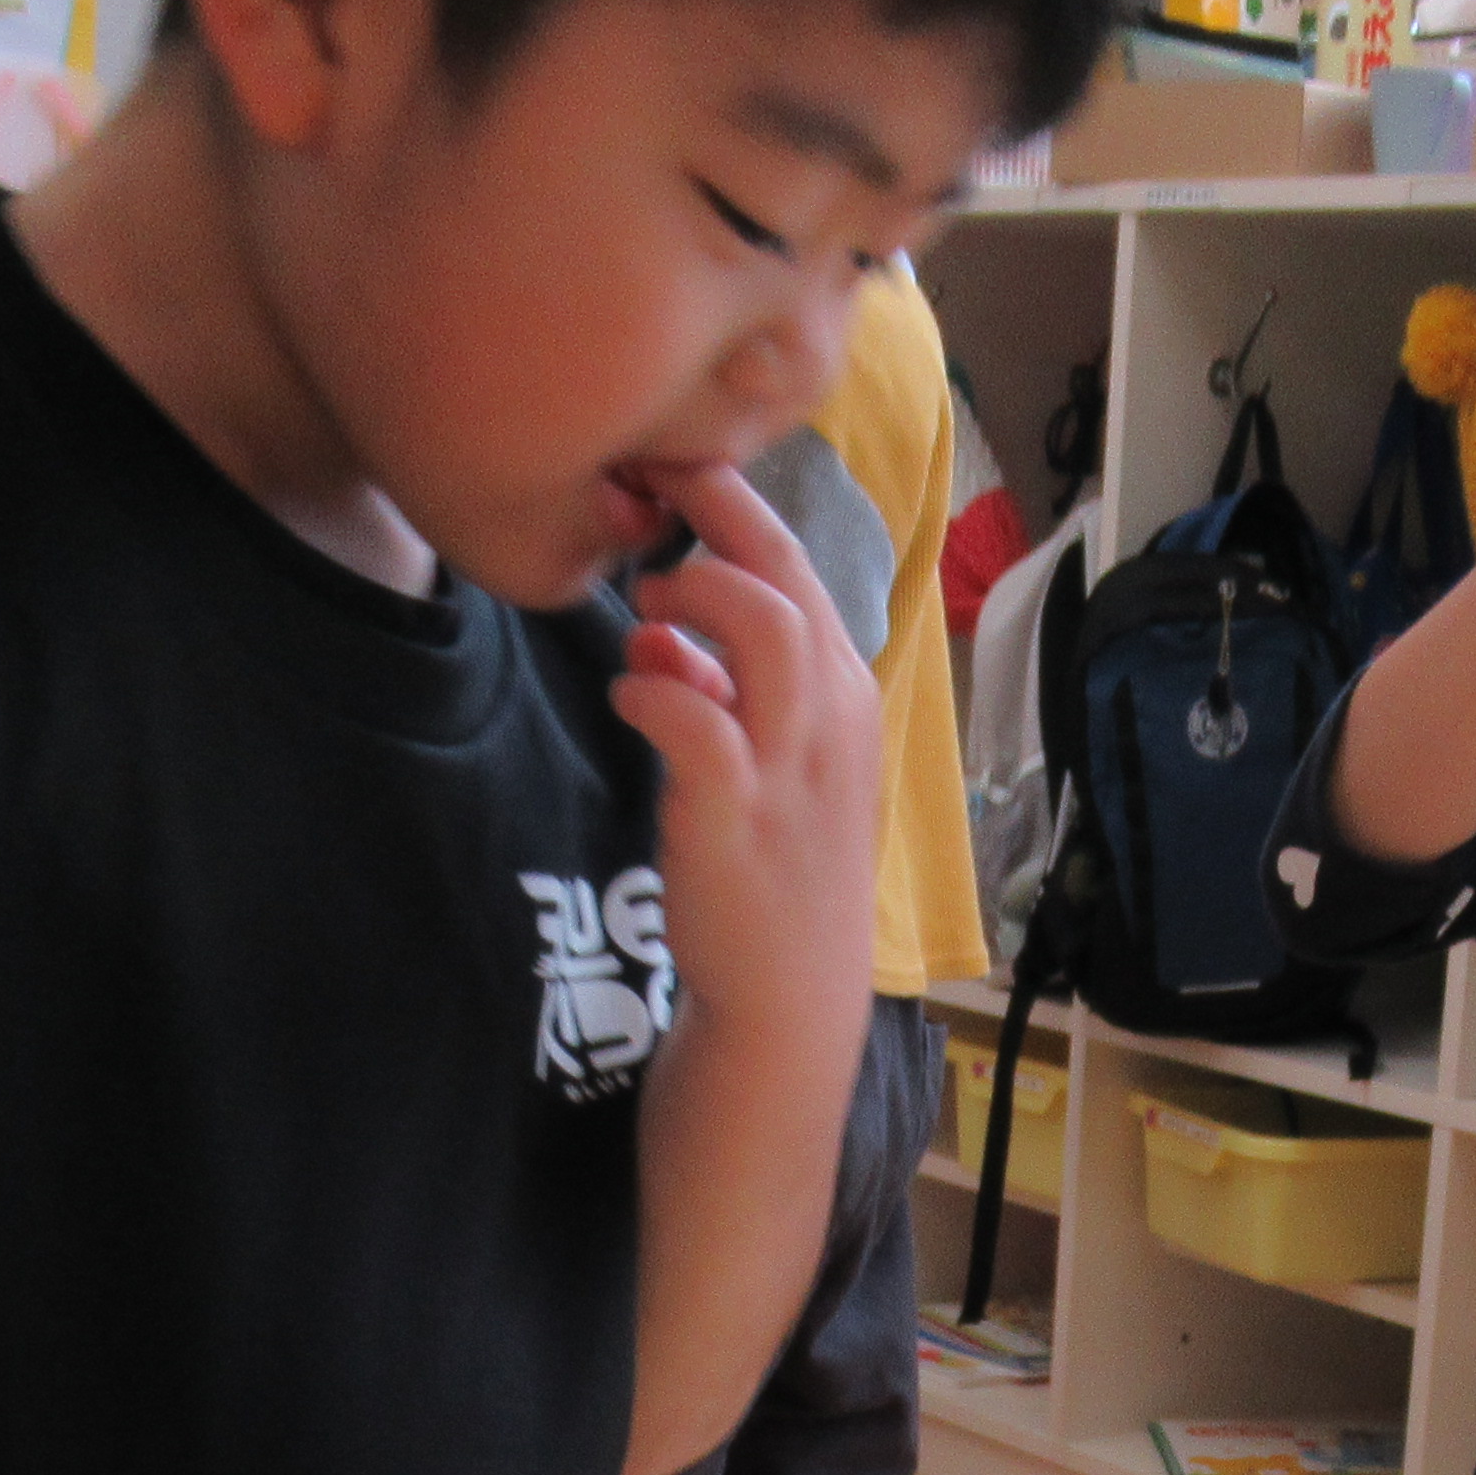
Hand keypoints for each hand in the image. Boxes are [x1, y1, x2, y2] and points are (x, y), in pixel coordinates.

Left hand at [609, 459, 882, 1064]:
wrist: (789, 999)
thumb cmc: (773, 873)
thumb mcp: (766, 766)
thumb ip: (719, 689)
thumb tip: (659, 635)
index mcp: (846, 694)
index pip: (798, 566)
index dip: (733, 506)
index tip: (673, 475)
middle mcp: (832, 718)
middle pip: (783, 572)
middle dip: (711, 515)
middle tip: (644, 506)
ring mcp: (790, 767)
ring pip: (760, 624)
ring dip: (689, 598)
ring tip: (645, 621)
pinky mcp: (735, 816)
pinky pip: (696, 719)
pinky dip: (652, 690)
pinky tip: (629, 701)